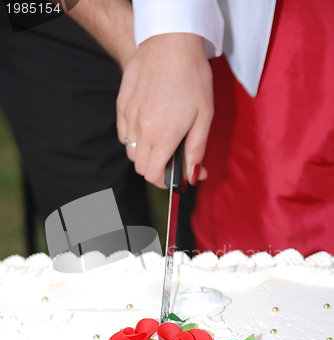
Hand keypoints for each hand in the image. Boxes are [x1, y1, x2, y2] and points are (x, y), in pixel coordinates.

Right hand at [116, 33, 213, 187]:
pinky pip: (123, 134)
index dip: (164, 182)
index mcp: (163, 136)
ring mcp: (128, 117)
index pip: (153, 175)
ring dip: (144, 154)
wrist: (170, 42)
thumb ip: (197, 150)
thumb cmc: (192, 77)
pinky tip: (147, 126)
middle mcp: (141, 130)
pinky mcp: (121, 105)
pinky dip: (133, 138)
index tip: (173, 178)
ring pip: (130, 151)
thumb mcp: (204, 116)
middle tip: (171, 158)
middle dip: (155, 169)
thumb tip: (193, 177)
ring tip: (160, 139)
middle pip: (140, 167)